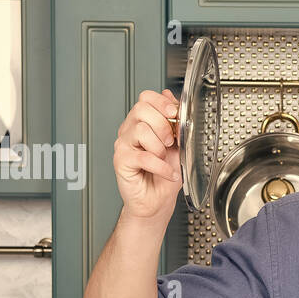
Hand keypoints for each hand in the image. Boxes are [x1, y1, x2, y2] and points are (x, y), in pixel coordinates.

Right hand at [113, 88, 182, 220]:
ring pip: (141, 130)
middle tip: (170, 142)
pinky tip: (168, 173)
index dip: (161, 103)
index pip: (145, 98)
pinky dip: (161, 167)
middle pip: (141, 109)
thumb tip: (170, 96)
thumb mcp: (177, 144)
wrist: (157, 201)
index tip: (175, 114)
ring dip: (160, 147)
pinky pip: (144, 156)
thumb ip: (174, 121)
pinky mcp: (121, 161)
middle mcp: (130, 131)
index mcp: (142, 122)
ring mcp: (123, 145)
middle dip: (163, 125)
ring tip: (164, 159)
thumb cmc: (165, 175)